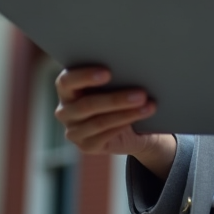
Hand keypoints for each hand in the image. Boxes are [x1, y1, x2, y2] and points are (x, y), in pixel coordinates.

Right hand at [54, 67, 176, 178]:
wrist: (132, 126)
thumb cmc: (121, 93)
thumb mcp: (115, 82)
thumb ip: (113, 75)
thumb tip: (130, 67)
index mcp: (67, 88)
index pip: (66, 81)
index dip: (85, 76)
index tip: (108, 73)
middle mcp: (65, 110)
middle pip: (86, 105)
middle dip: (116, 99)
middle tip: (141, 93)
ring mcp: (74, 130)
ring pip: (99, 122)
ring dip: (126, 114)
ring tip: (148, 106)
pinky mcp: (86, 146)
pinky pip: (103, 136)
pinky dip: (123, 126)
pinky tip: (139, 119)